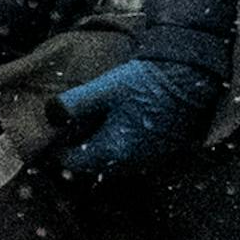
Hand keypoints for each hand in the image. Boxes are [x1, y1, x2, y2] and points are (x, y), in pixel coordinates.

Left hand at [50, 57, 208, 176]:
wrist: (189, 76)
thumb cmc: (145, 81)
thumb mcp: (104, 88)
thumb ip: (74, 104)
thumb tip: (50, 114)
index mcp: (113, 151)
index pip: (75, 162)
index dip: (60, 150)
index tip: (54, 135)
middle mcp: (132, 162)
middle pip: (95, 164)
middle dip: (81, 149)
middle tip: (72, 128)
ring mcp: (151, 158)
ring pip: (116, 161)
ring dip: (104, 148)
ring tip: (96, 124)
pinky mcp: (165, 150)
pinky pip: (136, 155)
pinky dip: (124, 144)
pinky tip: (122, 122)